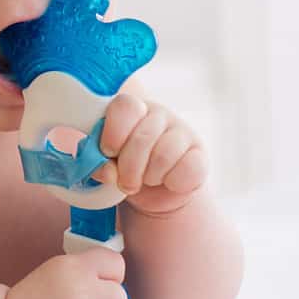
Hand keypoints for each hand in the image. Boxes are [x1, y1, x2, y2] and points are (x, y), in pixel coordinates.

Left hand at [92, 95, 207, 215]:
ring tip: (147, 180)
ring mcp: (183, 132)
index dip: (114, 132)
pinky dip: (172, 183)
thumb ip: (98, 162)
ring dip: (150, 177)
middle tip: (126, 182)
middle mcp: (159, 114)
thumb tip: (107, 170)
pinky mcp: (200, 154)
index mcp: (133, 109)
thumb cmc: (127, 169)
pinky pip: (186, 169)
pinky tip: (168, 181)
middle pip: (142, 138)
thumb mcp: (106, 164)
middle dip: (129, 168)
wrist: (156, 193)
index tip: (108, 152)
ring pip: (163, 156)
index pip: (125, 106)